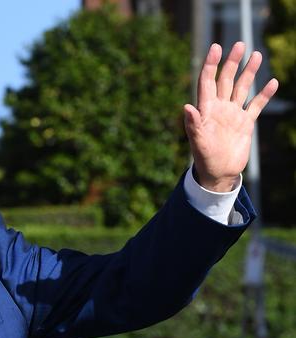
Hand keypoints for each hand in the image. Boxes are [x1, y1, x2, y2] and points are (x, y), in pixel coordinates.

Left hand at [184, 42, 278, 191]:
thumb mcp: (198, 142)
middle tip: (239, 44)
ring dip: (248, 72)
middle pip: (225, 80)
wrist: (218, 173)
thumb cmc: (204, 158)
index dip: (211, 65)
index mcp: (206, 109)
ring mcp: (233, 114)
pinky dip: (264, 94)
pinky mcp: (245, 123)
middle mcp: (219, 108)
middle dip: (232, 62)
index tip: (216, 47)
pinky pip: (256, 105)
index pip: (207, 82)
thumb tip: (186, 107)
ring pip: (241, 88)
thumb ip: (193, 124)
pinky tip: (272, 82)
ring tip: (256, 55)